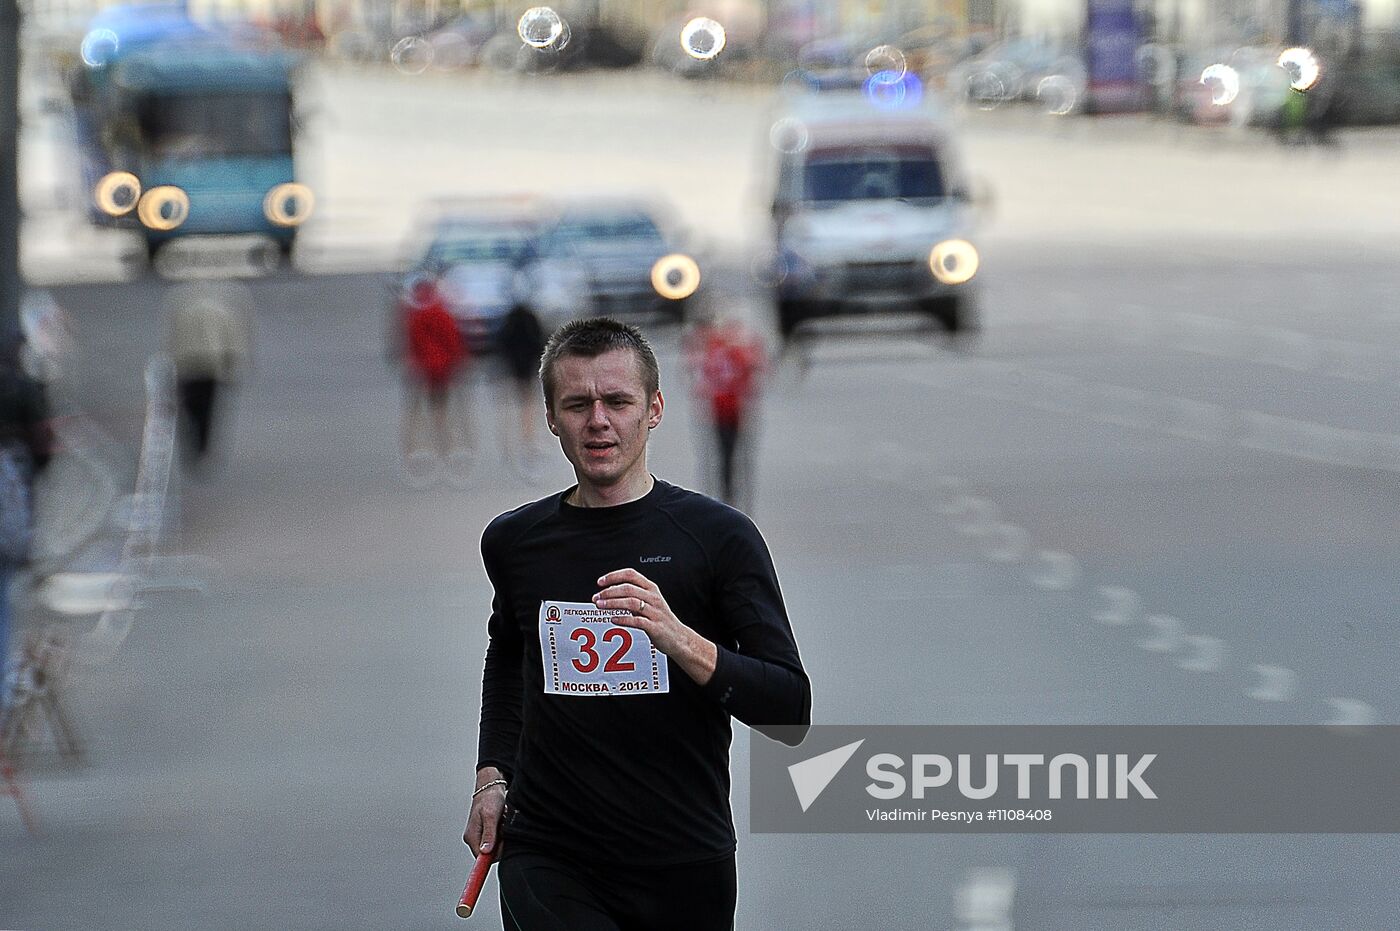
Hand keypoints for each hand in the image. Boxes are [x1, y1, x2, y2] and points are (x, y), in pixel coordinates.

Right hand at [463, 768, 507, 857]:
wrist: (491, 787)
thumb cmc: (489, 798)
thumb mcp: (490, 815)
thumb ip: (489, 834)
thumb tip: (485, 851)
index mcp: (471, 836)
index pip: (482, 858)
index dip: (495, 852)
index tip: (502, 842)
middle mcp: (474, 838)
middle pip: (492, 853)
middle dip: (501, 841)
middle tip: (502, 826)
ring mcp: (481, 836)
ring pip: (497, 846)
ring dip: (503, 835)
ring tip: (502, 821)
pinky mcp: (488, 833)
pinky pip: (499, 839)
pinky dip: (503, 832)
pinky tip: (502, 822)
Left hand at [594, 569, 716, 684]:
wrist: (678, 638)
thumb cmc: (660, 619)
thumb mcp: (649, 602)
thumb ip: (632, 595)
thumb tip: (609, 591)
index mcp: (651, 588)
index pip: (631, 574)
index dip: (614, 576)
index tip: (600, 582)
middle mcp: (653, 597)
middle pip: (628, 588)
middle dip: (609, 592)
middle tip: (596, 597)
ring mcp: (655, 612)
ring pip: (631, 602)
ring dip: (612, 603)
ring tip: (600, 606)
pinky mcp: (655, 626)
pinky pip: (637, 621)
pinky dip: (623, 619)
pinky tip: (613, 620)